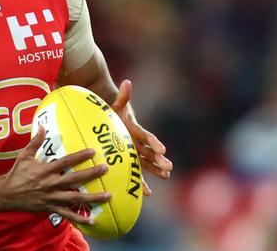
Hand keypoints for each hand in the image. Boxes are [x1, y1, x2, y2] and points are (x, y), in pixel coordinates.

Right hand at [0, 126, 110, 224]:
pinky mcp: (51, 208)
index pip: (66, 162)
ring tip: (108, 195)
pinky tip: (92, 220)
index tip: (92, 151)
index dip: (79, 156)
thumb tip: (42, 126)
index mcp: (45, 170)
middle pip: (75, 179)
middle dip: (91, 174)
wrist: (7, 195)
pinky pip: (68, 214)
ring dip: (92, 197)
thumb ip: (35, 142)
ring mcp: (52, 198)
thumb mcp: (24, 156)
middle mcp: (51, 184)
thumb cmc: (17, 173)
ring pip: (75, 198)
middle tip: (105, 168)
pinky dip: (80, 218)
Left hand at [112, 79, 172, 195]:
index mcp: (135, 130)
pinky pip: (136, 173)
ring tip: (166, 176)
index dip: (154, 142)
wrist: (107, 119)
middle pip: (151, 152)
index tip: (162, 149)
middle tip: (169, 167)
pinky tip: (148, 194)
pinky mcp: (129, 160)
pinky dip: (141, 183)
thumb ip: (123, 97)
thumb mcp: (116, 106)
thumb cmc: (112, 113)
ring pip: (148, 163)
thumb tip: (127, 82)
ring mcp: (135, 152)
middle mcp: (138, 142)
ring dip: (156, 170)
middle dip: (160, 160)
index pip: (147, 136)